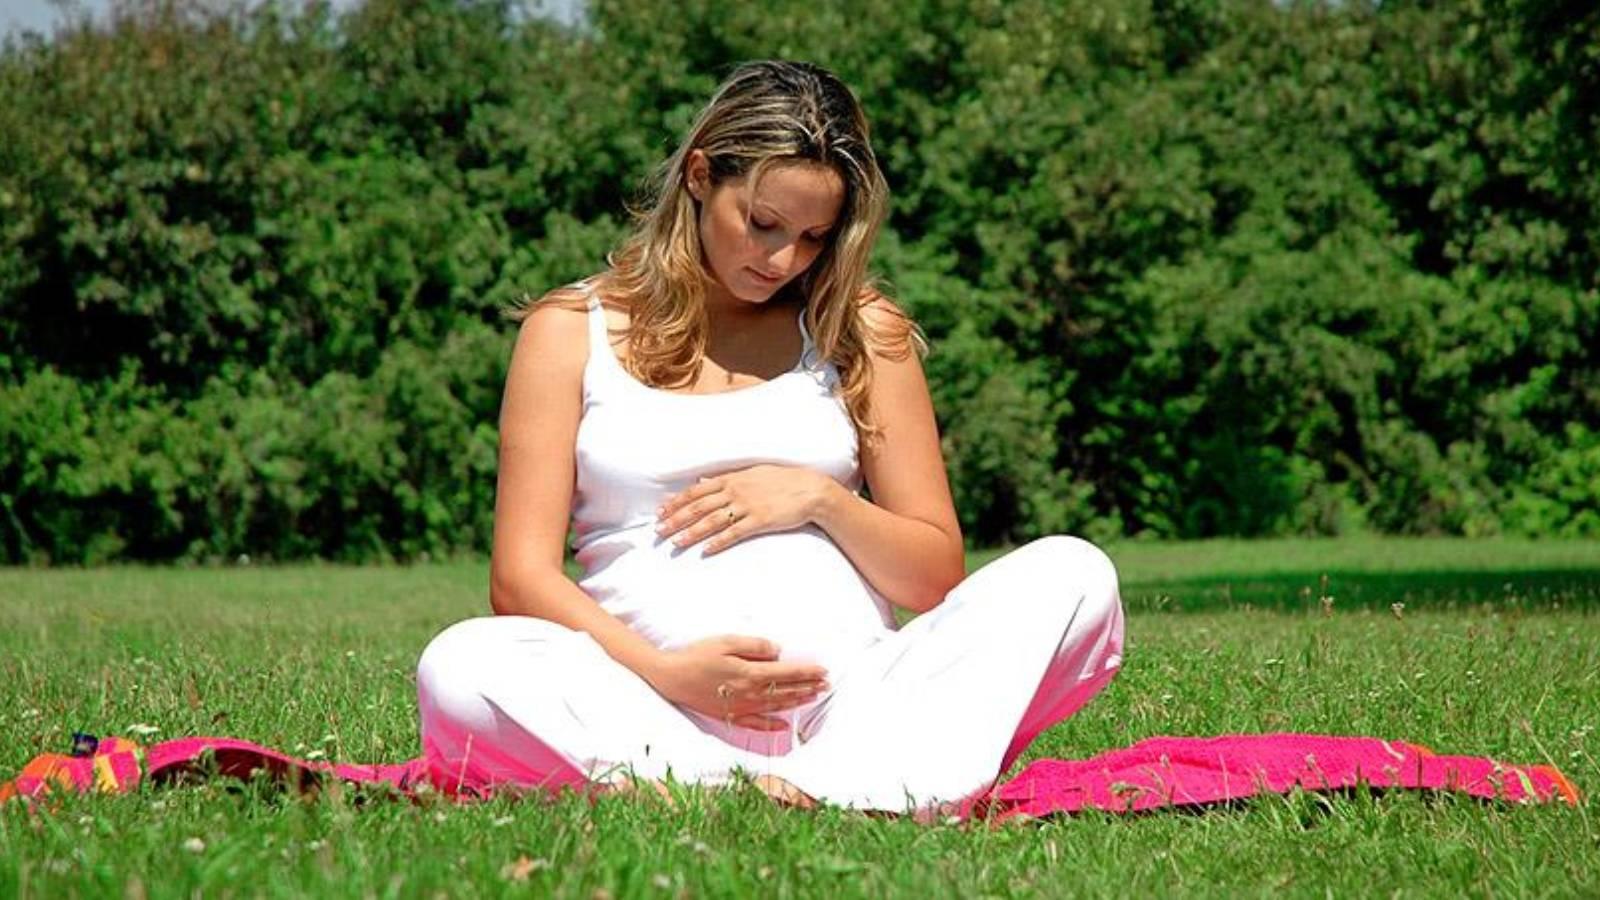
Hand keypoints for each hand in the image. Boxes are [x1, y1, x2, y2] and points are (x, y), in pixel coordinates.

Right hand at [644, 636, 829, 731]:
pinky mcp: (729, 715)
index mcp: (749, 673)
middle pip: (785, 691)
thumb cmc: (697, 655)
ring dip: (797, 702)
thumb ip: (754, 646)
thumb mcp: (726, 641)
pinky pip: (755, 724)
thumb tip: (778, 651)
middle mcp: (749, 693)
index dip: (807, 671)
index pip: (786, 673)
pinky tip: (784, 726)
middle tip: (827, 684)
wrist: (670, 677)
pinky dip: (772, 726)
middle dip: (808, 686)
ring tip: (814, 697)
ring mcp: (740, 707)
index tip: (824, 670)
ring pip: (776, 706)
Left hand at [656, 465, 834, 555]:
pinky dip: (718, 542)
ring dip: (692, 532)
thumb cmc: (782, 480)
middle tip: (658, 531)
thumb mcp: (751, 473)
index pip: (695, 491)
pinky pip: (734, 533)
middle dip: (676, 519)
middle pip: (698, 506)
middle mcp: (735, 491)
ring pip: (712, 520)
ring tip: (676, 542)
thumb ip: (725, 478)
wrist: (810, 489)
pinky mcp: (760, 521)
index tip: (660, 511)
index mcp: (731, 478)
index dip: (676, 502)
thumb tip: (702, 481)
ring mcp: (747, 506)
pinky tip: (706, 551)